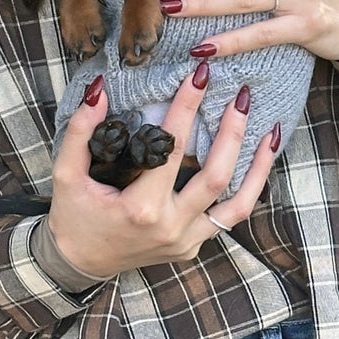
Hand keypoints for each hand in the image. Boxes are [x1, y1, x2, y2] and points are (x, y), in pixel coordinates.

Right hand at [48, 63, 278, 281]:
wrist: (79, 263)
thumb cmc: (73, 216)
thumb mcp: (67, 173)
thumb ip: (81, 130)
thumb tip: (100, 90)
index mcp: (140, 208)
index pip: (172, 148)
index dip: (186, 107)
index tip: (199, 75)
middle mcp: (170, 227)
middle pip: (216, 174)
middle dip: (232, 131)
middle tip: (242, 94)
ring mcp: (187, 241)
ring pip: (238, 203)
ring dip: (257, 165)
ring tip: (270, 130)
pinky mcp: (194, 246)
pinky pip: (230, 217)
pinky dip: (250, 188)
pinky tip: (259, 161)